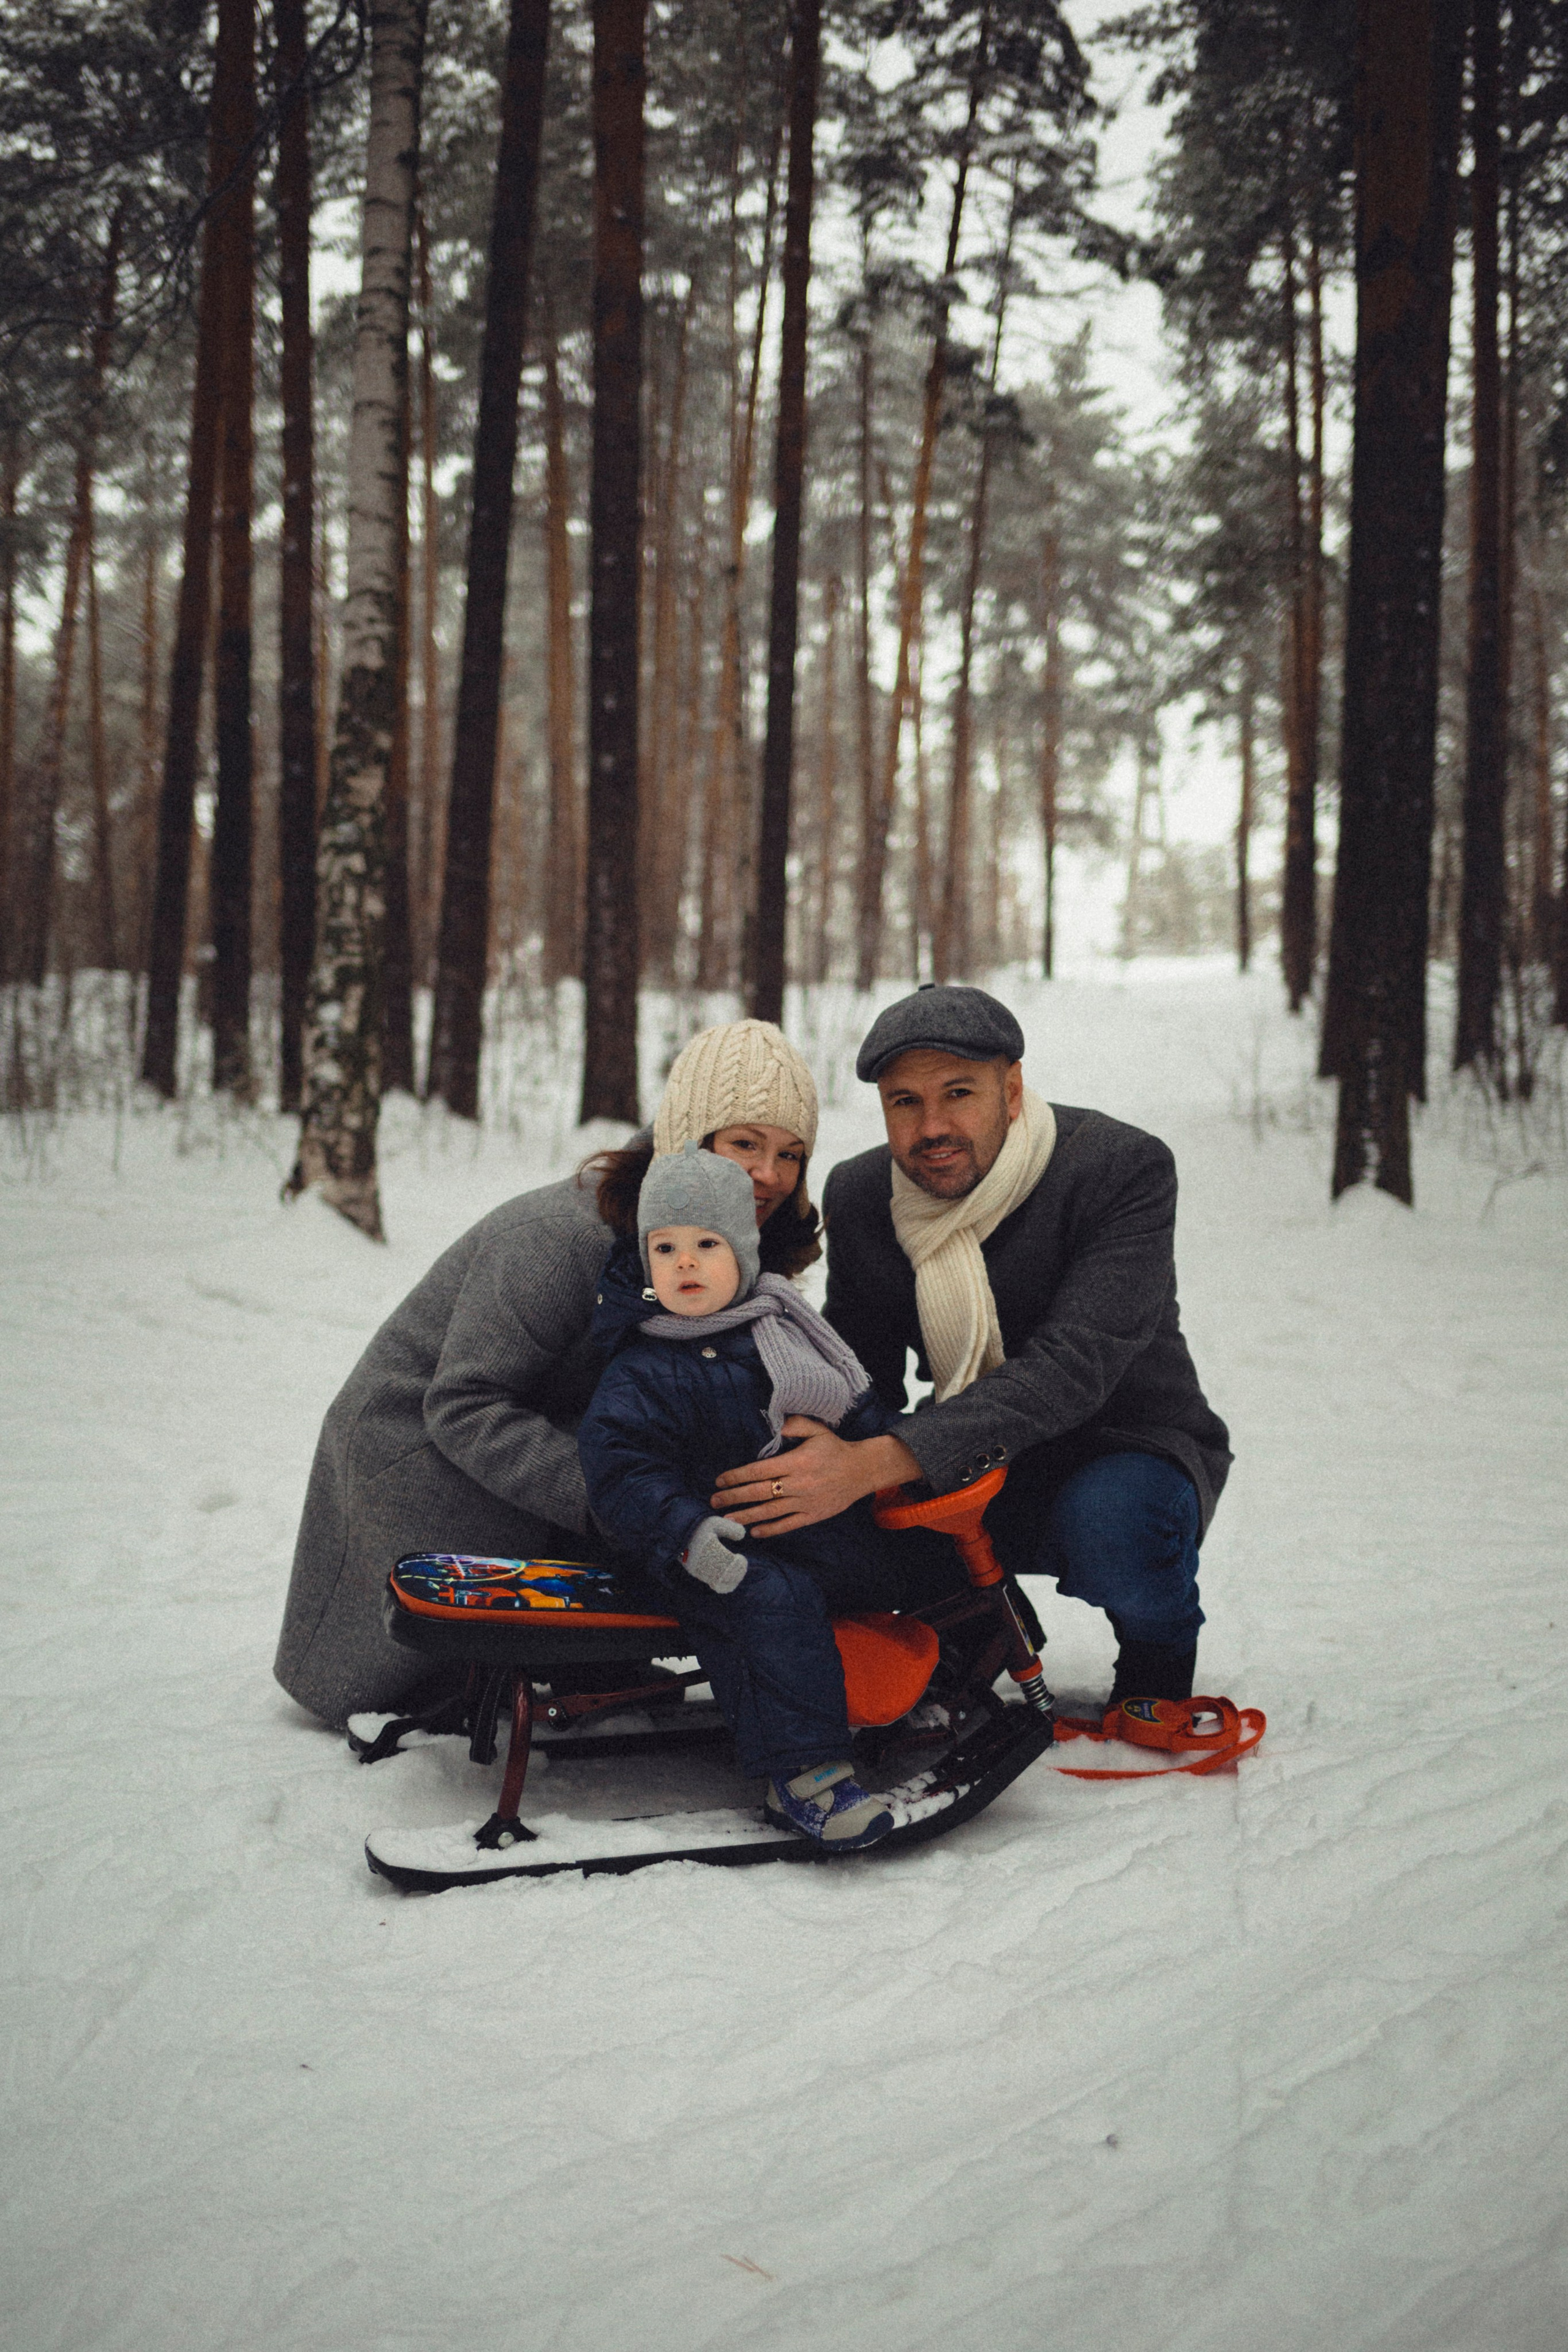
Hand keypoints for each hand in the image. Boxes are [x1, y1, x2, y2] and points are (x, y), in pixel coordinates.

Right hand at [681, 1515, 749, 1592]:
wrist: (674, 1532)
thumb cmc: (697, 1526)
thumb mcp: (714, 1522)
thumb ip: (730, 1528)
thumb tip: (742, 1535)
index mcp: (711, 1549)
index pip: (730, 1563)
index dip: (739, 1563)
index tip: (740, 1557)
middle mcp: (704, 1562)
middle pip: (727, 1576)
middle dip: (737, 1573)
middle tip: (740, 1565)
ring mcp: (699, 1569)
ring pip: (720, 1583)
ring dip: (730, 1579)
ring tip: (734, 1571)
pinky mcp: (694, 1572)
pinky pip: (711, 1583)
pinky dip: (721, 1582)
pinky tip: (725, 1575)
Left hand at [711, 1420, 922, 1536]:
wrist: (862, 1471)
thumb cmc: (835, 1449)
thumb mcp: (817, 1430)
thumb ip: (795, 1424)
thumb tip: (774, 1424)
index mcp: (796, 1462)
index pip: (758, 1470)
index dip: (737, 1476)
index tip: (721, 1480)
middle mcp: (798, 1484)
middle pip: (759, 1492)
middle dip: (734, 1497)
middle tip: (714, 1500)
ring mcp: (805, 1502)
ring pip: (770, 1511)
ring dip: (746, 1516)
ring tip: (726, 1519)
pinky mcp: (813, 1515)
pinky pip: (788, 1524)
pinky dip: (770, 1529)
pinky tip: (754, 1532)